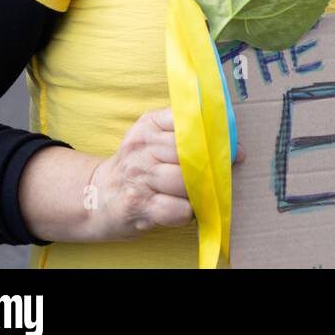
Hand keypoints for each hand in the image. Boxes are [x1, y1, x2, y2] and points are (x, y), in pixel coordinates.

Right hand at [85, 107, 244, 240]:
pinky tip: (179, 209)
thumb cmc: (137, 167)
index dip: (216, 136)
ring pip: (187, 180)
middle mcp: (142, 148)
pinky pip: (178, 209)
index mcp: (149, 125)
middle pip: (192, 153)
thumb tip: (238, 149)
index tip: (233, 148)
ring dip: (198, 191)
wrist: (95, 196)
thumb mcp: (154, 139)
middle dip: (210, 167)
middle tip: (215, 177)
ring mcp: (138, 177)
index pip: (190, 121)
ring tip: (192, 194)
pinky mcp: (137, 205)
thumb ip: (189, 136)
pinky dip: (187, 212)